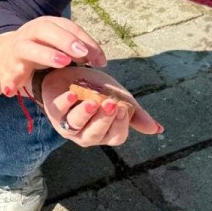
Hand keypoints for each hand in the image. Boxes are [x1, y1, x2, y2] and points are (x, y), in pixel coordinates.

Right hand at [0, 17, 106, 96]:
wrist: (2, 57)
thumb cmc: (40, 50)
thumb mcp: (60, 47)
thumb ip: (79, 51)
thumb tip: (101, 60)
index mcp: (47, 25)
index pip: (69, 27)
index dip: (86, 41)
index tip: (100, 60)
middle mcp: (30, 33)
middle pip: (46, 30)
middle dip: (66, 40)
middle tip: (82, 53)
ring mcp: (17, 49)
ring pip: (27, 48)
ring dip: (46, 55)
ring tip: (63, 63)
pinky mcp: (6, 67)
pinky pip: (7, 75)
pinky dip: (9, 82)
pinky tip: (11, 91)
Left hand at [42, 65, 159, 148]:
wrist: (74, 74)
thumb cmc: (99, 90)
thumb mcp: (121, 99)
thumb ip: (136, 114)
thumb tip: (157, 130)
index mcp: (105, 133)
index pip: (116, 136)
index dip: (120, 124)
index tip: (123, 106)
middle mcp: (86, 134)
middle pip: (96, 134)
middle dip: (104, 119)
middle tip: (111, 103)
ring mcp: (68, 125)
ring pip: (76, 125)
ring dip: (85, 114)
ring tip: (92, 102)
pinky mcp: (54, 112)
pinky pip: (58, 112)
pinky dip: (64, 103)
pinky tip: (71, 94)